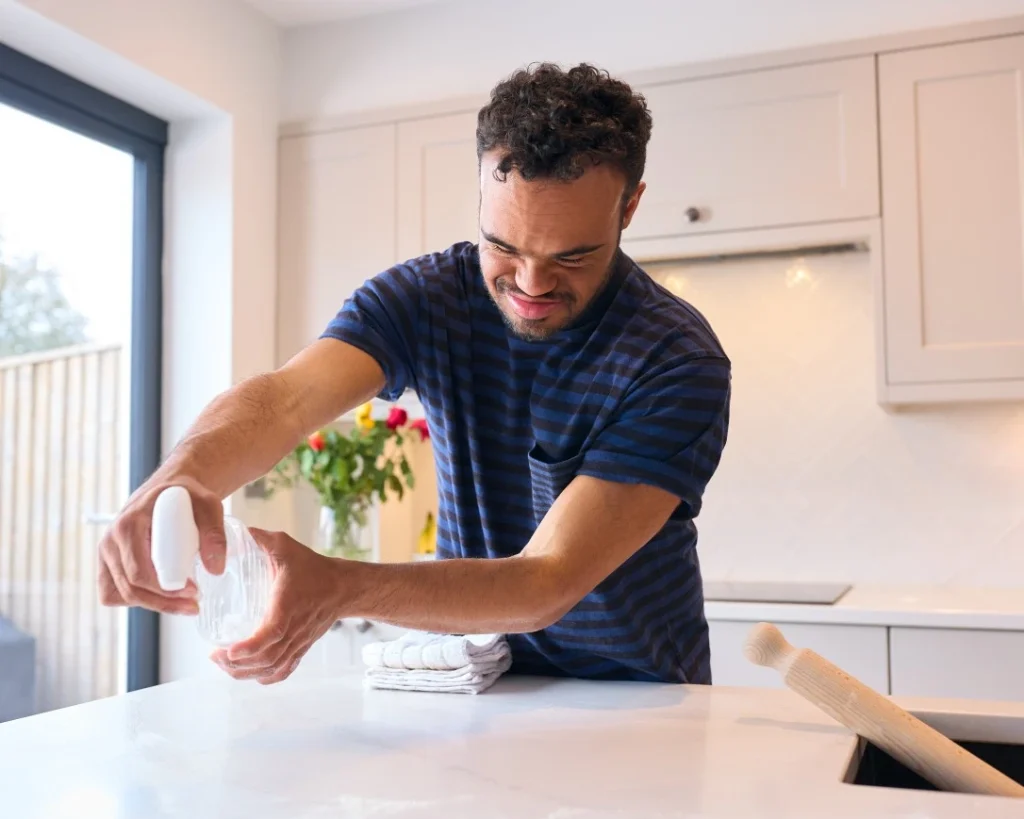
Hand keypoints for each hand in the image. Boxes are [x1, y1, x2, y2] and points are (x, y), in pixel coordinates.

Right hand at [97, 476, 226, 614]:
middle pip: (131, 588)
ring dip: (153, 605)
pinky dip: (136, 600)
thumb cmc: (187, 496)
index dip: (165, 591)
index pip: (139, 572)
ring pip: (122, 595)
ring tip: (184, 604)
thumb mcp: (208, 505)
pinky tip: (160, 596)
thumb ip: (214, 532)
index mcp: (128, 524)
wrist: (169, 490)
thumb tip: (216, 569)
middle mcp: (110, 540)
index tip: (193, 592)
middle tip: (193, 604)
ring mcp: (106, 553)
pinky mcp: (107, 563)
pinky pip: (113, 593)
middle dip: (163, 603)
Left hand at [210, 529, 345, 684]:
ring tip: (226, 664)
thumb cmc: (314, 568)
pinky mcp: (302, 648)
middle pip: (266, 659)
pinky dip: (265, 677)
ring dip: (247, 673)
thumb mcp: (287, 547)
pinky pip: (284, 671)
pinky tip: (250, 673)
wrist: (344, 587)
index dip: (249, 647)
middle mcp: (294, 629)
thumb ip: (261, 539)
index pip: (270, 634)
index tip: (228, 650)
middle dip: (238, 664)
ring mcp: (299, 642)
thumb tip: (237, 531)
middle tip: (216, 656)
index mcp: (289, 606)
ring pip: (272, 669)